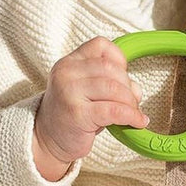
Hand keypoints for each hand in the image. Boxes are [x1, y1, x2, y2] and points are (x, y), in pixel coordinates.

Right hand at [33, 37, 147, 179]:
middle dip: (128, 86)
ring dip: (131, 102)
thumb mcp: (86, 90)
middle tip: (132, 102)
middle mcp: (66, 73)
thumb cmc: (72, 114)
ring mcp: (70, 92)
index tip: (123, 78)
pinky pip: (114, 110)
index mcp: (69, 63)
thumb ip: (109, 82)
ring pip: (114, 88)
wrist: (48, 140)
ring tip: (133, 113)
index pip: (101, 45)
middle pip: (111, 69)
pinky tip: (137, 122)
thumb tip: (136, 90)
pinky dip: (131, 116)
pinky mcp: (78, 114)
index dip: (119, 60)